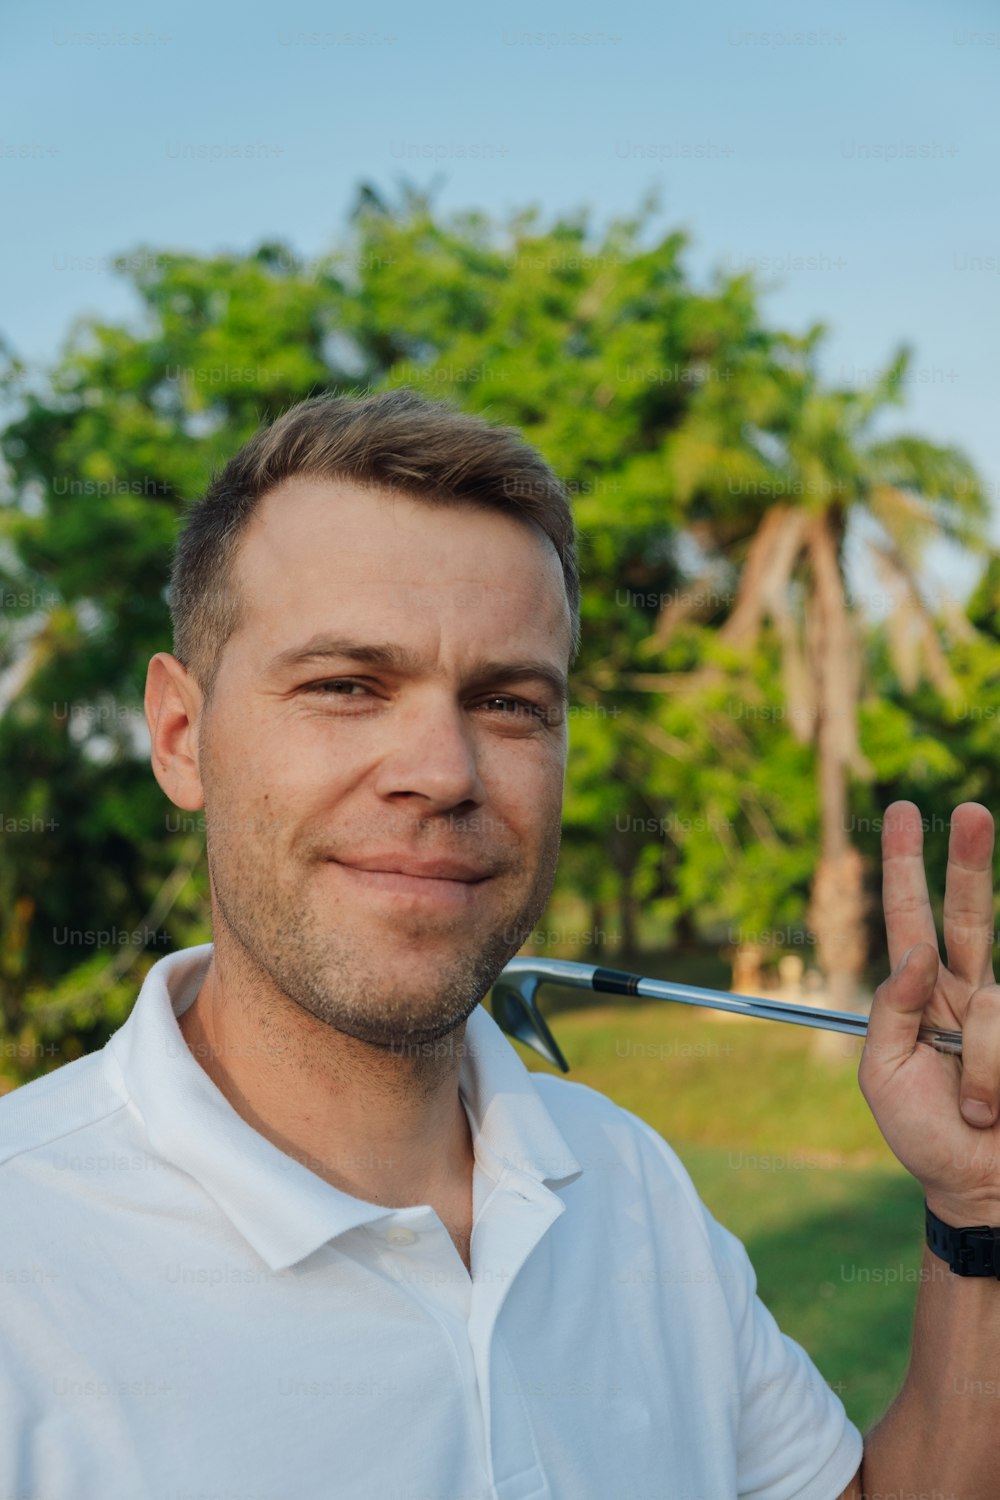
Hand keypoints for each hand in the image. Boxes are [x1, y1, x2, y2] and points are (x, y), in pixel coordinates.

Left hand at [859, 800, 999, 1227]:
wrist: (980, 1194)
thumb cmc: (926, 1138)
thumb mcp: (882, 1076)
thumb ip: (890, 1010)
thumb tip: (914, 954)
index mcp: (925, 996)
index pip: (913, 919)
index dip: (907, 867)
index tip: (905, 811)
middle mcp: (971, 994)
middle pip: (973, 914)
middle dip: (970, 861)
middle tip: (968, 811)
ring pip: (994, 1004)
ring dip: (980, 1069)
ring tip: (978, 1113)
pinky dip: (996, 1080)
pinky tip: (997, 1111)